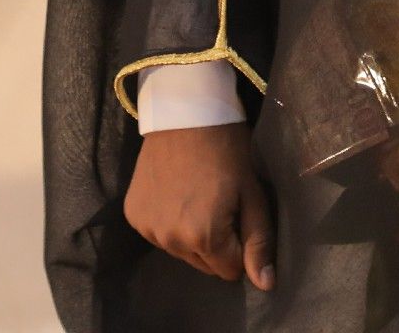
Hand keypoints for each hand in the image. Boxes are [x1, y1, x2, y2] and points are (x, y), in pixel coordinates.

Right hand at [123, 122, 273, 289]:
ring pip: (181, 251)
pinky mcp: (133, 215)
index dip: (240, 248)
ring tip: (201, 196)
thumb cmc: (228, 150)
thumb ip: (258, 242)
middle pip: (203, 264)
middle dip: (218, 243)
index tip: (241, 217)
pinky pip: (159, 234)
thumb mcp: (252, 194)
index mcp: (204, 237)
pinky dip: (170, 222)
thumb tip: (265, 284)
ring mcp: (147, 229)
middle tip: (223, 204)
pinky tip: (178, 193)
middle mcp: (170, 240)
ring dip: (193, 235)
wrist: (185, 114)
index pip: (228, 271)